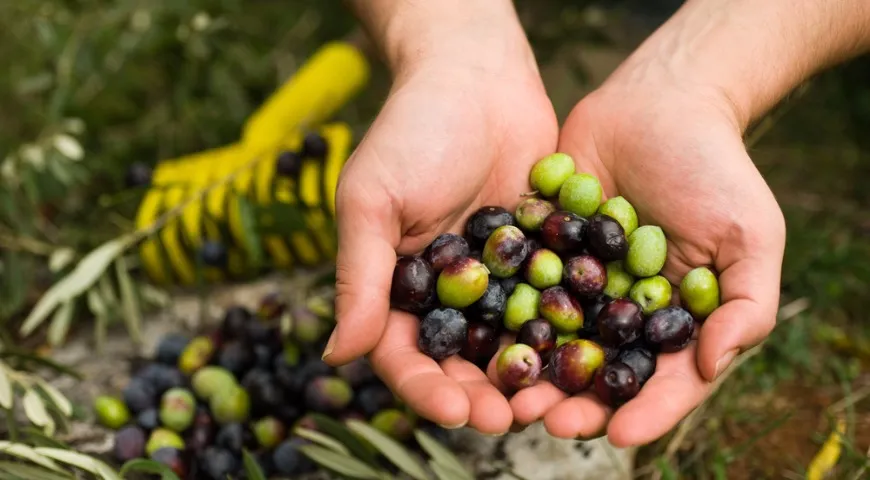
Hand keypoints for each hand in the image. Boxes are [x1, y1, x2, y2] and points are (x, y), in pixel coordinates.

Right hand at [321, 44, 558, 431]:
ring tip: (549, 404)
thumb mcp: (373, 199)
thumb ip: (359, 276)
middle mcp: (447, 293)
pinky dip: (565, 333)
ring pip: (509, 344)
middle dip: (480, 395)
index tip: (454, 408)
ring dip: (525, 377)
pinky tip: (587, 355)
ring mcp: (496, 279)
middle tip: (508, 420)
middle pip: (460, 361)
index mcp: (397, 287)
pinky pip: (552, 305)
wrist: (477, 77)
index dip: (425, 387)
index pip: (403, 354)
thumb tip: (337, 356)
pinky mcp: (541, 260)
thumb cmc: (412, 130)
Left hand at [505, 65, 785, 445]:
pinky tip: (479, 334)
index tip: (619, 435)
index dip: (643, 411)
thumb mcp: (749, 233)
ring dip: (528, 369)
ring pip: (549, 339)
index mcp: (669, 320)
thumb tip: (713, 364)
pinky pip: (517, 287)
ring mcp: (574, 282)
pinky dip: (499, 312)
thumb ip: (745, 303)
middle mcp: (617, 310)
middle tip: (545, 420)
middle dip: (572, 400)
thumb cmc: (715, 168)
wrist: (659, 102)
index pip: (659, 379)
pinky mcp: (537, 250)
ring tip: (506, 391)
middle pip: (595, 370)